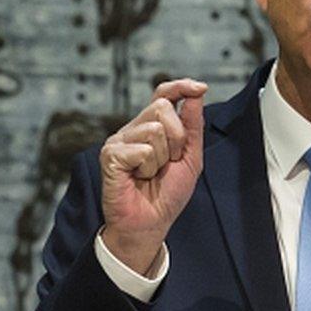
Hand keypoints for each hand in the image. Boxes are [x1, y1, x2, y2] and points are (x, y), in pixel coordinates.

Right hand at [99, 79, 207, 274]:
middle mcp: (132, 129)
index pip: (162, 95)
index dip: (180, 86)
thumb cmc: (166, 194)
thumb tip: (196, 94)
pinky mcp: (110, 155)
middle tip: (168, 162)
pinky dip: (148, 168)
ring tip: (151, 174)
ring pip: (154, 129)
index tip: (200, 87)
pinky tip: (138, 178)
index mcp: (150, 127)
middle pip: (162, 108)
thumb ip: (192, 127)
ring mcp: (118, 140)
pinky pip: (142, 150)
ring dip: (162, 158)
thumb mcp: (189, 158)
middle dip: (176, 138)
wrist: (150, 224)